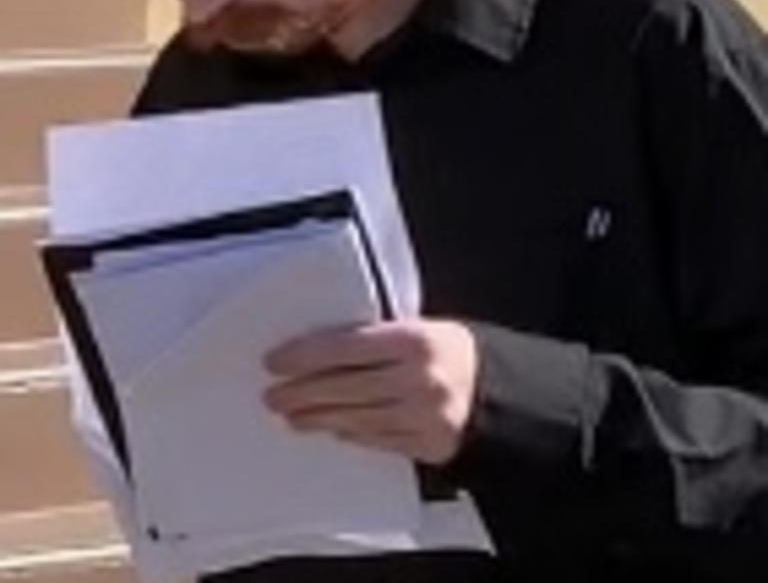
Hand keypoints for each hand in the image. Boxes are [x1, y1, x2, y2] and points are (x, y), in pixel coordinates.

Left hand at [263, 318, 477, 464]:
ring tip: (292, 415)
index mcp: (414, 339)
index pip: (345, 347)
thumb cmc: (450, 351)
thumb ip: (376, 338)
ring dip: (317, 417)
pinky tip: (330, 428)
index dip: (305, 355)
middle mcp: (417, 379)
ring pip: (355, 417)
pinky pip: (376, 440)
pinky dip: (349, 433)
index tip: (276, 361)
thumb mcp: (419, 327)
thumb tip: (321, 352)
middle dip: (302, 392)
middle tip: (273, 394)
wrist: (497, 390)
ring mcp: (422, 416)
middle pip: (344, 387)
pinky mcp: (426, 445)